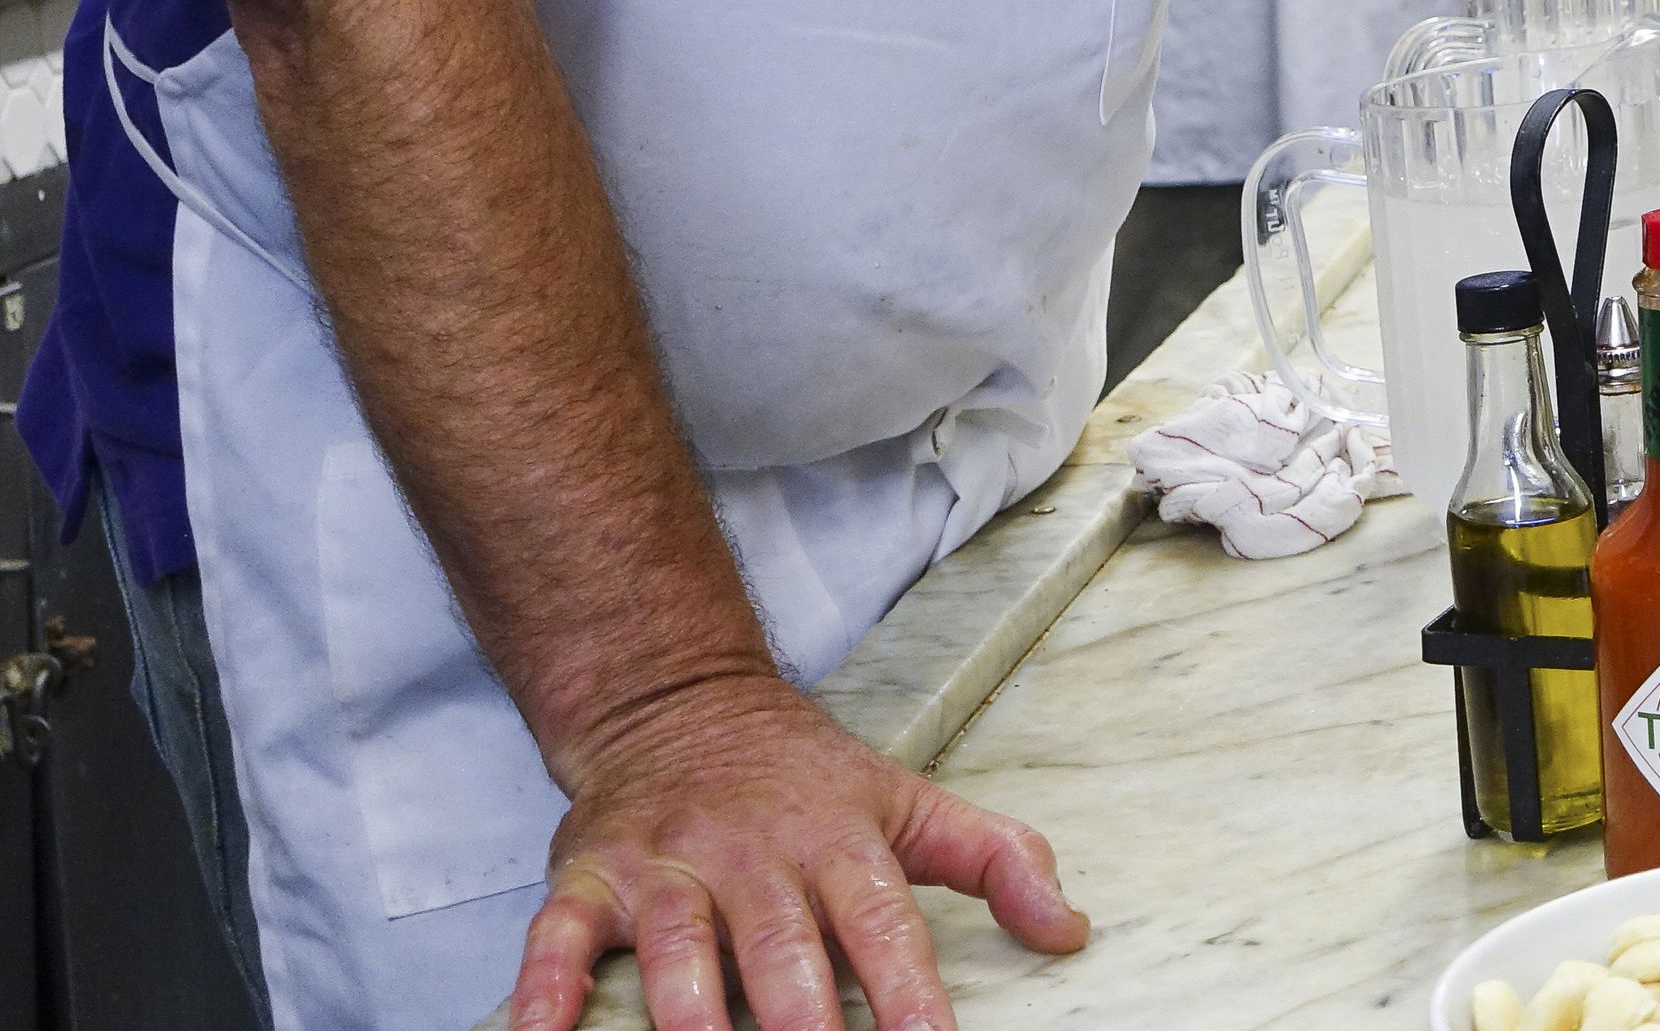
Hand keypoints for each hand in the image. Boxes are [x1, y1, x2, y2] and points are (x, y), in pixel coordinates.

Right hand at [509, 672, 1084, 1030]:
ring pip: (681, 950)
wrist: (678, 701)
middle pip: (782, 949)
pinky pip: (562, 936)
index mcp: (840, 841)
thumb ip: (999, 862)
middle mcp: (755, 855)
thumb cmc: (807, 779)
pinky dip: (547, 986)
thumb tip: (1070, 931)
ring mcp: (669, 867)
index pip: (884, 925)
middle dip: (801, 1023)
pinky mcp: (592, 878)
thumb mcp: (913, 802)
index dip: (908, 994)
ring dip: (692, 1016)